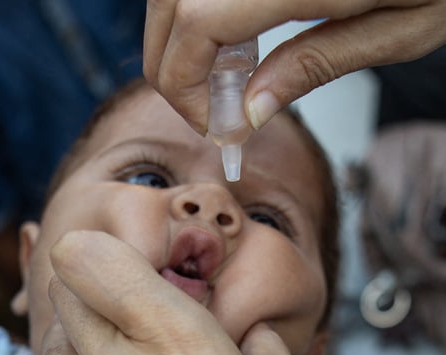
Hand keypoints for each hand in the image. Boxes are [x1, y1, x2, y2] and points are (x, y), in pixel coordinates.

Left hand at [39, 230, 415, 354]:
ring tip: (116, 353)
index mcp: (174, 336)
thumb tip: (232, 330)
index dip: (90, 249)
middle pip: (67, 307)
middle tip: (108, 296)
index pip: (86, 260)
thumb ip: (243, 341)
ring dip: (81, 348)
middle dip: (85, 293)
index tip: (102, 254)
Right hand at [143, 0, 445, 133]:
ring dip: (184, 35)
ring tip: (234, 70)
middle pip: (169, 6)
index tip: (213, 125)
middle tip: (213, 107)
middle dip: (172, 65)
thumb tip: (248, 110)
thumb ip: (316, 64)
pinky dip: (205, 10)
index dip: (184, 85)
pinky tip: (242, 32)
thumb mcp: (404, 27)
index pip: (195, 27)